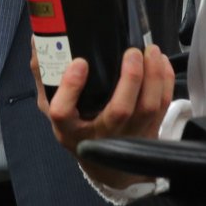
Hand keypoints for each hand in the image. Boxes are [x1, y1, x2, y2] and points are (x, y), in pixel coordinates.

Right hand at [31, 44, 173, 190]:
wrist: (106, 165)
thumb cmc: (78, 127)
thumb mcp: (54, 107)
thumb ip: (44, 76)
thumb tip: (39, 40)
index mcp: (69, 130)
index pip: (62, 113)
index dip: (71, 88)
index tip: (80, 63)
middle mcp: (100, 135)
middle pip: (119, 111)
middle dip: (129, 79)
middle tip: (131, 52)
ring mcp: (129, 135)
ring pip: (147, 107)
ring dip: (153, 76)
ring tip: (150, 51)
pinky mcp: (150, 130)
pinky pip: (163, 106)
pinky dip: (165, 81)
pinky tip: (160, 62)